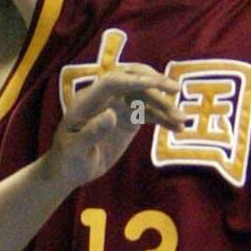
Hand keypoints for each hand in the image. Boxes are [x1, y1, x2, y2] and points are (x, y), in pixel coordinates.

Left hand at [48, 65, 183, 187]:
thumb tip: (111, 115)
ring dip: (165, 106)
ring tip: (182, 120)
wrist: (69, 170)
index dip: (134, 80)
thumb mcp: (75, 149)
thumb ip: (91, 132)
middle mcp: (104, 98)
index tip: (156, 83)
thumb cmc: (67, 159)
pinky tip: (179, 129)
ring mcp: (118, 107)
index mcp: (88, 100)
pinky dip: (164, 119)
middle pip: (132, 80)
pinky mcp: (128, 119)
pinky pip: (150, 113)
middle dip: (155, 83)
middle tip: (176, 91)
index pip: (112, 81)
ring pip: (145, 98)